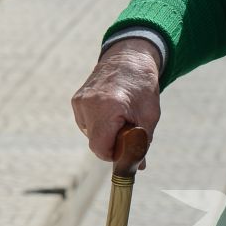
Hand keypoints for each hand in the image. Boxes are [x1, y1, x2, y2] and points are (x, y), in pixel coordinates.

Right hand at [71, 41, 161, 167]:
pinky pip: (87, 124)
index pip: (101, 148)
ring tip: (120, 116)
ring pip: (91, 134)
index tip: (126, 150)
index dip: (114, 155)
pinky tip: (111, 111)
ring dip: (106, 133)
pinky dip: (99, 124)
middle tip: (128, 129)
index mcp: (108, 107)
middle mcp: (88, 104)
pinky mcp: (76, 100)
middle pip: (96, 143)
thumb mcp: (149, 116)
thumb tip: (139, 167)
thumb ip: (142, 143)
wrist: (129, 57)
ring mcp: (79, 102)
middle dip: (112, 143)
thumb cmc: (143, 86)